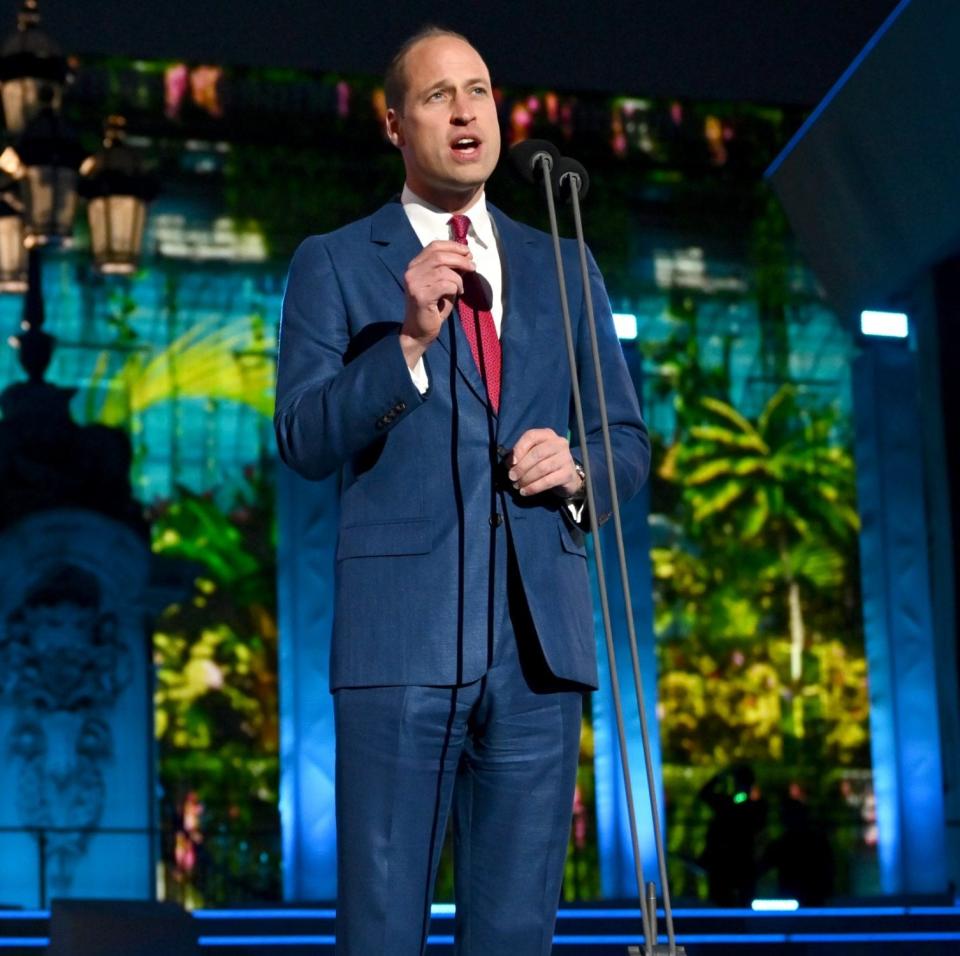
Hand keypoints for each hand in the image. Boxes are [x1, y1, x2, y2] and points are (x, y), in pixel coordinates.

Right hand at [399, 240, 473, 366]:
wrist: (419, 331)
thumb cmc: (433, 308)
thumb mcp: (443, 284)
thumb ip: (451, 269)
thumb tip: (467, 256)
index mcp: (415, 265)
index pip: (434, 246)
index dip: (453, 246)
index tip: (467, 252)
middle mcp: (412, 272)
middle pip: (440, 256)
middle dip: (460, 259)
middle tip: (473, 267)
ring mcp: (414, 283)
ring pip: (444, 270)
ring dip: (458, 279)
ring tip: (461, 289)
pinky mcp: (421, 296)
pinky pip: (445, 285)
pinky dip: (455, 288)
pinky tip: (457, 295)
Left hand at [507, 428, 581, 497]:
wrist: (566, 477)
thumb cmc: (544, 462)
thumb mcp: (532, 455)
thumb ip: (520, 455)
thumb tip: (509, 464)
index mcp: (547, 434)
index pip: (531, 436)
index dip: (519, 449)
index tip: (511, 463)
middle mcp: (559, 443)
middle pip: (537, 453)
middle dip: (521, 467)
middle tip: (512, 477)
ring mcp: (566, 458)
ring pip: (542, 468)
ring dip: (526, 479)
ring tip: (517, 485)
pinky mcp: (568, 474)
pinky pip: (548, 481)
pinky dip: (533, 487)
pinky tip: (525, 491)